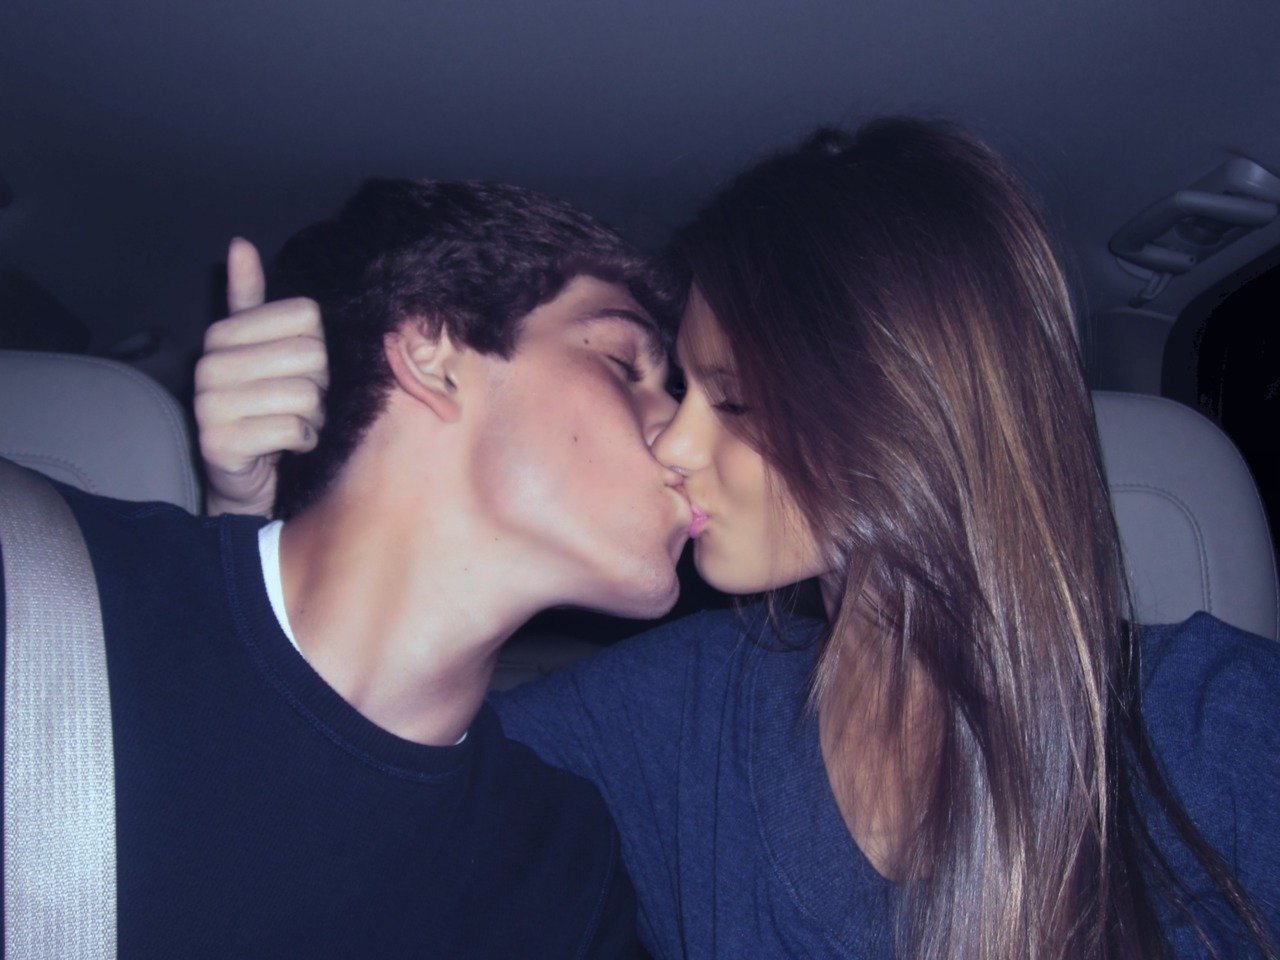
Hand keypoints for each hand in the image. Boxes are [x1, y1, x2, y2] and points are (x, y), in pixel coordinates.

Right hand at [195, 238, 328, 515]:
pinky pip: (292, 428)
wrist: (248, 478)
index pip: (306, 317)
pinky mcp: (220, 443)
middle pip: (311, 355)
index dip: (318, 346)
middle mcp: (209, 364)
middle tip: (300, 404)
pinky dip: (304, 440)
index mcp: (223, 335)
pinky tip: (288, 447)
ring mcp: (209, 405)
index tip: (300, 369)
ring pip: (304, 393)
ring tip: (296, 425)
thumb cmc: (265, 409)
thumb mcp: (262, 350)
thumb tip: (239, 243)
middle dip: (319, 386)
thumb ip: (250, 300)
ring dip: (314, 417)